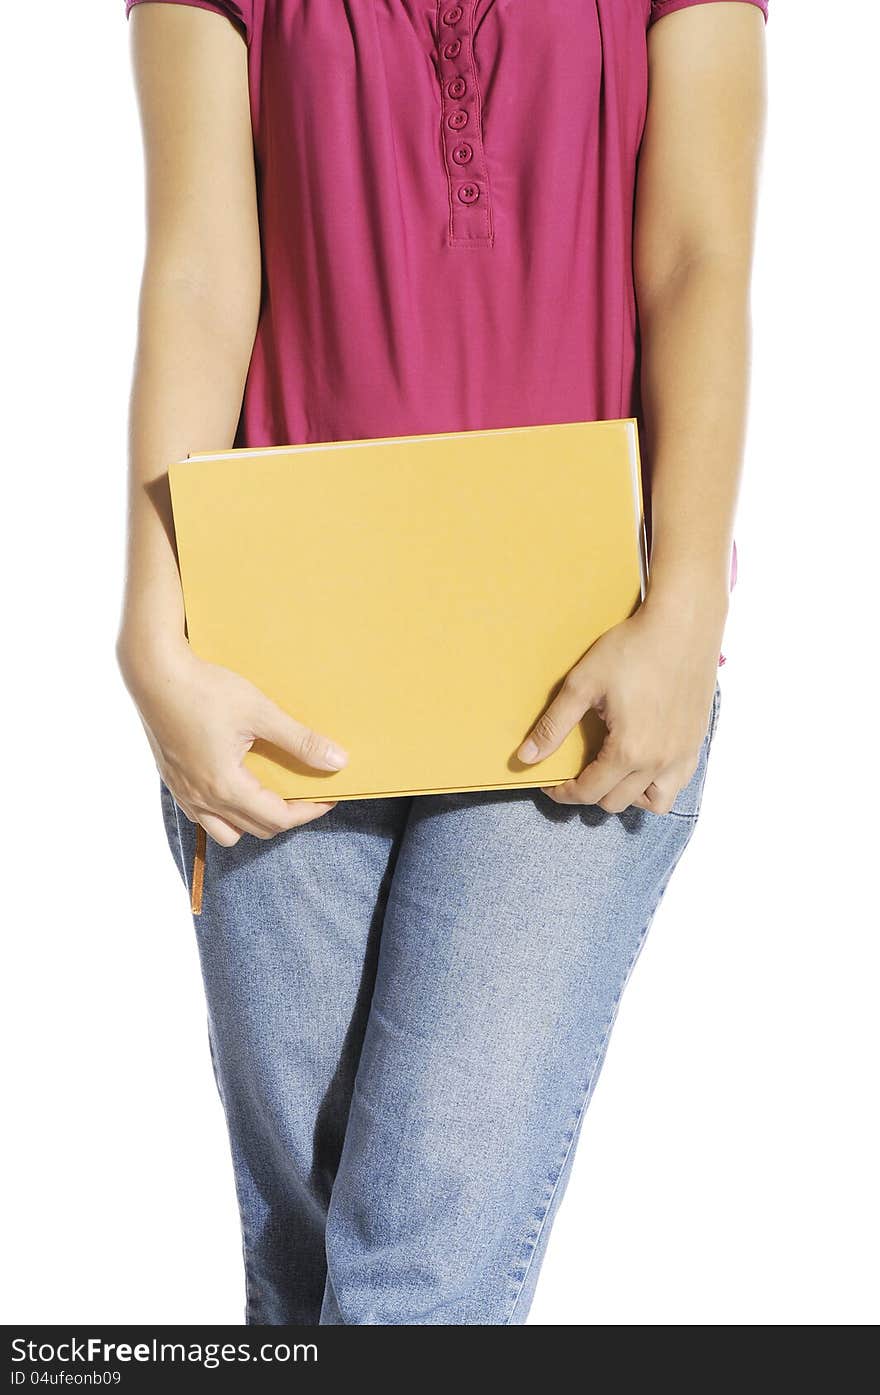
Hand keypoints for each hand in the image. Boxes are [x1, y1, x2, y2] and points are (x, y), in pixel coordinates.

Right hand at [120, 637, 347, 845]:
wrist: (153, 671)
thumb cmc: (205, 689)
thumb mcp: (260, 712)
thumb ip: (300, 741)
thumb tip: (337, 761)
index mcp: (225, 787)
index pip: (277, 819)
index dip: (309, 812)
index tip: (328, 796)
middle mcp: (201, 799)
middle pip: (255, 829)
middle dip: (286, 816)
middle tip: (306, 792)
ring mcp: (183, 792)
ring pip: (224, 831)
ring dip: (252, 821)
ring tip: (269, 794)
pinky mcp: (172, 779)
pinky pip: (202, 815)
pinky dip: (224, 811)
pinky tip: (235, 782)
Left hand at [516, 593, 724, 813]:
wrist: (682, 625)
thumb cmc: (633, 648)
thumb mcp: (583, 684)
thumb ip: (554, 726)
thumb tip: (526, 757)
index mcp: (628, 751)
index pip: (588, 792)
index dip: (563, 793)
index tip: (551, 783)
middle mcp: (659, 762)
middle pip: (615, 802)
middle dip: (590, 792)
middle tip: (575, 772)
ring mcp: (682, 755)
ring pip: (653, 803)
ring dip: (627, 795)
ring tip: (611, 772)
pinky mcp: (696, 743)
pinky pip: (677, 784)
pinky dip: (657, 784)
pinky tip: (642, 762)